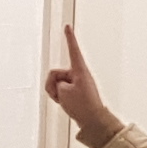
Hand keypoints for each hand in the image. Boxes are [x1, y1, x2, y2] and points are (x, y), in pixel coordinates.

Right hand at [42, 25, 121, 147]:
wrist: (93, 122)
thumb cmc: (82, 105)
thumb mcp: (63, 91)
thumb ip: (56, 82)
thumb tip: (59, 86)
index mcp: (80, 70)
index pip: (73, 50)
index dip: (69, 38)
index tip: (68, 25)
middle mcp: (78, 74)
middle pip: (55, 73)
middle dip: (53, 85)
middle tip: (64, 97)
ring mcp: (76, 83)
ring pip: (55, 84)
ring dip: (56, 93)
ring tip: (66, 102)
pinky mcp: (74, 92)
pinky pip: (59, 91)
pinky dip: (58, 98)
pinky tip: (65, 105)